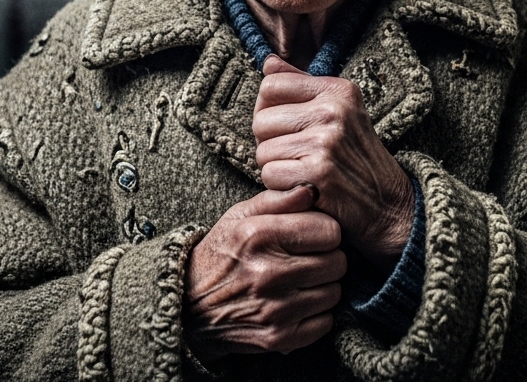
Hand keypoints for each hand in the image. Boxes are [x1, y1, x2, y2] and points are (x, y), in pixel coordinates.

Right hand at [184, 185, 346, 358]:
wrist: (189, 307)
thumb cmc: (221, 254)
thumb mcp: (239, 216)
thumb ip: (278, 199)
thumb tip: (312, 189)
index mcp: (259, 235)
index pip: (330, 230)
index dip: (324, 230)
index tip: (311, 235)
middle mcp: (267, 273)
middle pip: (337, 262)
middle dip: (326, 257)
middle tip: (306, 258)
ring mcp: (274, 309)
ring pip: (334, 292)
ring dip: (322, 286)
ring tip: (299, 281)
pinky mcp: (278, 337)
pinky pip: (325, 323)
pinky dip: (315, 315)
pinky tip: (295, 304)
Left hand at [254, 56, 414, 269]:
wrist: (389, 207)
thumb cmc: (357, 159)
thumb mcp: (340, 113)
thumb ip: (301, 85)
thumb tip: (268, 62)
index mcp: (338, 90)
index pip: (270, 86)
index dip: (269, 110)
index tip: (288, 128)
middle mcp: (334, 110)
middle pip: (261, 120)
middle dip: (270, 144)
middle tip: (298, 157)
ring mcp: (327, 141)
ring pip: (262, 151)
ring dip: (276, 169)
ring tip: (305, 172)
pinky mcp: (319, 171)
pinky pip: (270, 175)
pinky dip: (281, 188)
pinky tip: (305, 188)